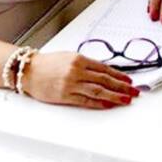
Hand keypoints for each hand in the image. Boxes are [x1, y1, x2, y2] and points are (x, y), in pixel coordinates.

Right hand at [23, 51, 138, 108]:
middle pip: (104, 80)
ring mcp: (71, 84)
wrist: (28, 71)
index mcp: (79, 59)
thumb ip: (86, 64)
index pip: (105, 68)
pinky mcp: (65, 96)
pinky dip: (98, 103)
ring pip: (98, 90)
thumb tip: (105, 73)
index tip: (129, 80)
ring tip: (125, 99)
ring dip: (114, 96)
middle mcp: (76, 71)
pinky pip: (85, 100)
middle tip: (134, 91)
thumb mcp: (69, 57)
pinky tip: (108, 105)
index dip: (119, 75)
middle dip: (122, 86)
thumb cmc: (48, 63)